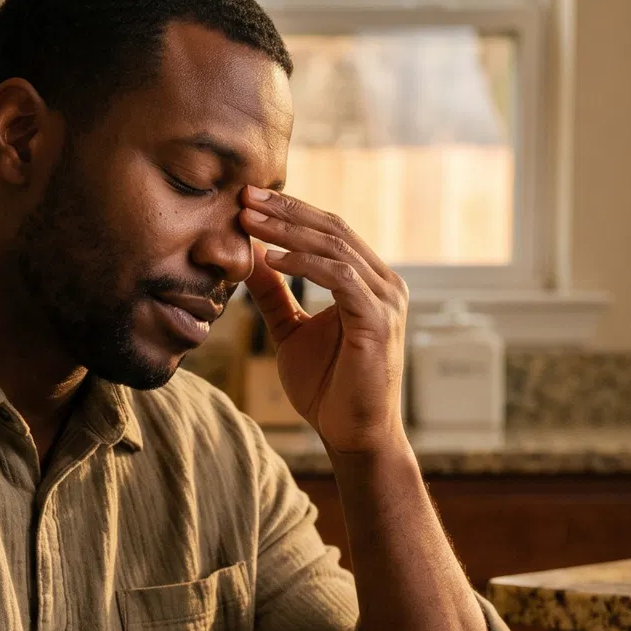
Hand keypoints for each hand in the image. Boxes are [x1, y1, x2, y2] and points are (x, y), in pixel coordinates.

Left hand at [239, 188, 407, 455]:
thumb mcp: (291, 332)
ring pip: (335, 248)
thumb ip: (275, 296)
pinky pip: (340, 278)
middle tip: (244, 195)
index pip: (329, 231)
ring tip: (249, 221)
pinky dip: (304, 265)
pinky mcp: (378, 321)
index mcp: (368, 281)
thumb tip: (250, 260)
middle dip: (285, 211)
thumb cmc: (329, 388)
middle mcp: (385, 283)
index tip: (247, 199)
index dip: (290, 212)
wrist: (353, 435)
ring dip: (288, 232)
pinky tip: (271, 259)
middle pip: (332, 229)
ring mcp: (385, 300)